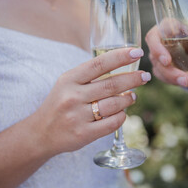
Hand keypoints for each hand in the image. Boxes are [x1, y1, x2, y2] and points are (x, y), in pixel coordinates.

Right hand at [33, 47, 150, 155]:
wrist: (41, 133)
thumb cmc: (59, 104)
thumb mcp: (67, 84)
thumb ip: (89, 75)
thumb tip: (120, 65)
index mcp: (69, 79)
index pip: (99, 64)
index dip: (120, 57)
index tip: (137, 53)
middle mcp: (73, 96)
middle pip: (111, 85)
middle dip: (133, 79)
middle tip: (145, 76)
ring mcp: (78, 116)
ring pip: (114, 105)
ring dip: (128, 99)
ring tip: (133, 96)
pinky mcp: (84, 134)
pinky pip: (111, 123)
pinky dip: (122, 117)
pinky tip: (122, 113)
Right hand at [145, 25, 187, 86]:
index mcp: (169, 27)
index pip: (158, 31)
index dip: (157, 44)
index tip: (168, 56)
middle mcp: (160, 41)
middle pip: (154, 50)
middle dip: (163, 61)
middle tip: (172, 67)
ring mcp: (157, 56)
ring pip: (158, 66)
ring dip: (171, 75)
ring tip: (187, 81)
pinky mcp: (159, 69)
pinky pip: (161, 76)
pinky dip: (172, 81)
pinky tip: (183, 84)